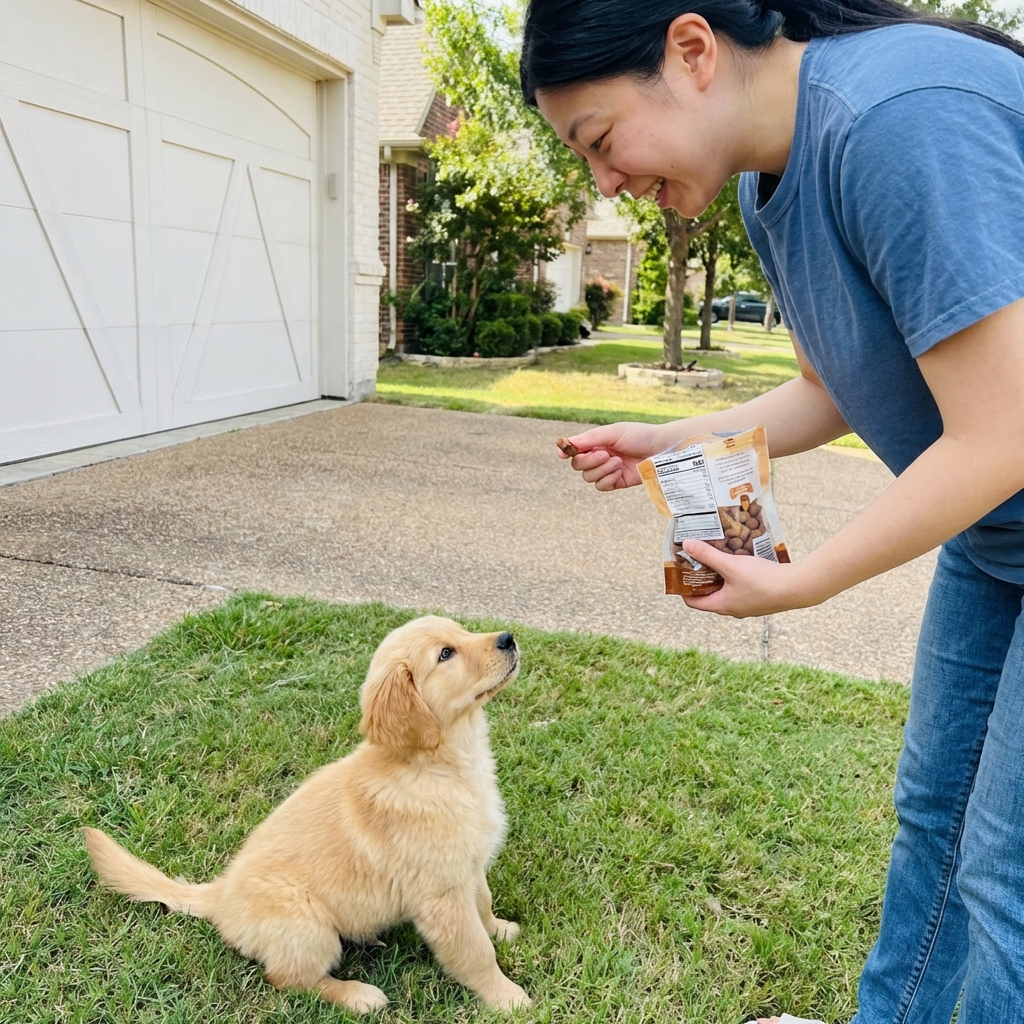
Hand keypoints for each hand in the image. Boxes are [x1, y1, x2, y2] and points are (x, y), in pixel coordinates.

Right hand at [557, 422, 666, 490]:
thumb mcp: (613, 432)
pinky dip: (607, 479)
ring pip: (588, 477)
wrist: (661, 449)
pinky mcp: (616, 482)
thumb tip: (565, 444)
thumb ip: (589, 438)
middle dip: (589, 461)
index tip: (564, 453)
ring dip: (602, 470)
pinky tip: (619, 472)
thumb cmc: (639, 435)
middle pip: (578, 466)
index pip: (574, 450)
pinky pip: (601, 486)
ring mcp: (607, 470)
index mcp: (596, 442)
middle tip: (606, 454)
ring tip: (618, 462)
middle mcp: (599, 456)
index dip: (567, 452)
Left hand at [680, 540, 825, 617]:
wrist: (798, 587)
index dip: (684, 587)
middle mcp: (734, 609)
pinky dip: (736, 576)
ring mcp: (749, 605)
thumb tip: (687, 545)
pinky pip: (742, 587)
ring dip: (720, 575)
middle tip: (698, 559)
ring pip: (727, 590)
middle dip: (703, 577)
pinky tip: (740, 561)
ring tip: (718, 556)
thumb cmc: (763, 580)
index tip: (681, 571)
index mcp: (722, 605)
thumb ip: (708, 555)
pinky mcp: (762, 599)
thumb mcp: (730, 565)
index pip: (693, 602)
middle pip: (710, 594)